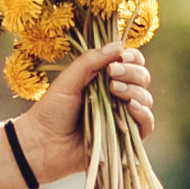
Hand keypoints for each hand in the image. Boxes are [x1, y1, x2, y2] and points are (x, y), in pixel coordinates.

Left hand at [11, 42, 155, 186]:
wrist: (43, 144)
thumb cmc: (52, 111)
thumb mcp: (69, 80)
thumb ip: (91, 61)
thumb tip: (119, 44)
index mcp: (106, 80)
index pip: (131, 64)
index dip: (131, 58)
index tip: (121, 57)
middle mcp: (118, 97)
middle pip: (142, 78)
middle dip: (132, 72)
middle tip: (112, 73)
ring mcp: (123, 117)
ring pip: (145, 99)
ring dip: (134, 91)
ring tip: (114, 89)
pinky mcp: (126, 139)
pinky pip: (146, 125)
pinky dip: (144, 114)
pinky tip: (132, 107)